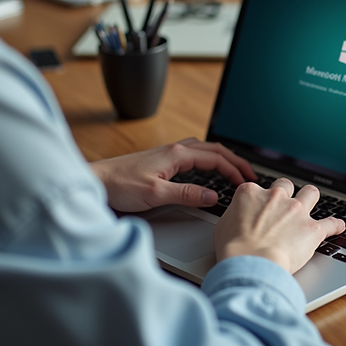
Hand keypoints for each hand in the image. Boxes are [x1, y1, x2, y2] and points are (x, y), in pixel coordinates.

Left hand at [89, 138, 255, 211]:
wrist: (95, 181)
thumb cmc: (120, 186)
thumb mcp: (156, 194)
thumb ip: (187, 195)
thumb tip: (213, 196)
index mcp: (177, 154)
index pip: (216, 158)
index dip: (234, 170)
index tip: (246, 182)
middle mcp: (174, 149)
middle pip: (214, 150)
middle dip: (234, 161)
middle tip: (249, 174)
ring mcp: (168, 153)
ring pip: (204, 150)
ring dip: (222, 158)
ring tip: (234, 170)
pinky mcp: (161, 160)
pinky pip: (193, 154)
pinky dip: (208, 159)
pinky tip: (207, 169)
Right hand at [214, 178, 344, 273]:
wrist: (250, 263)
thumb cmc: (233, 248)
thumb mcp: (223, 225)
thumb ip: (235, 214)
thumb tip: (238, 217)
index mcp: (252, 193)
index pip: (258, 188)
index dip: (260, 200)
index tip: (260, 209)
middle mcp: (276, 197)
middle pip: (286, 185)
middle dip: (287, 194)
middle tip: (285, 205)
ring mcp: (296, 210)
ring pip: (311, 192)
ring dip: (311, 198)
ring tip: (312, 204)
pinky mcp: (312, 228)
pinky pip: (331, 223)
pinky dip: (336, 225)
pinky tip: (339, 227)